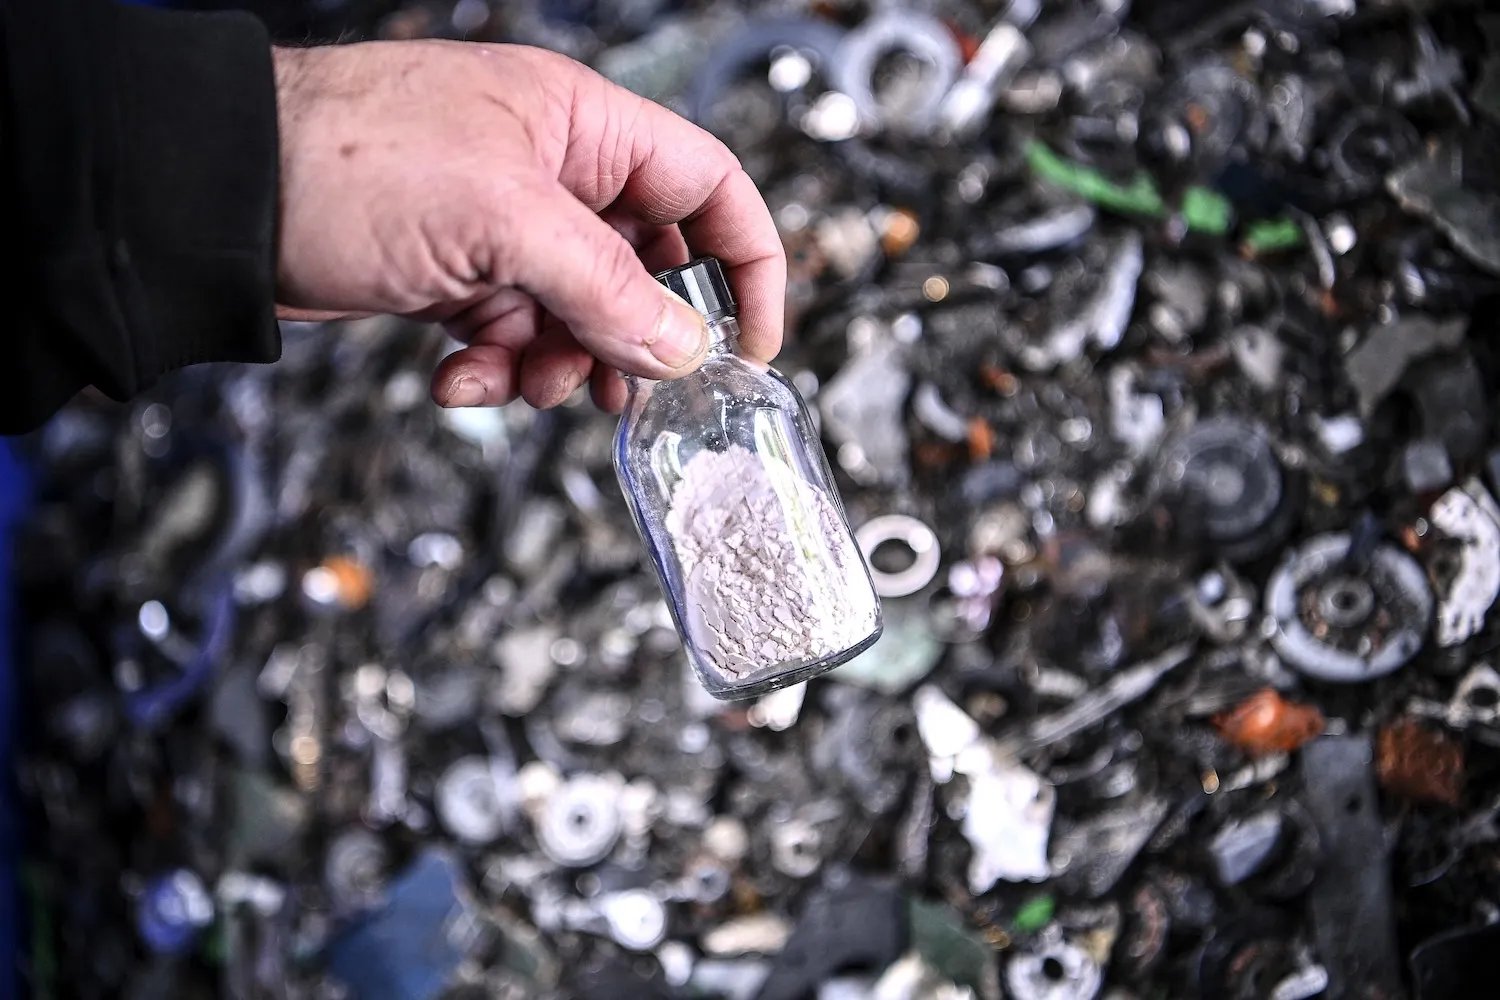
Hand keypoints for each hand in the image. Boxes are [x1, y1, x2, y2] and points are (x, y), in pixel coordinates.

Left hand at [271, 41, 785, 410]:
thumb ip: (608, 290)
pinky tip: (456, 379)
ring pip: (579, 314)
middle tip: (619, 389)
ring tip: (521, 383)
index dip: (744, 264)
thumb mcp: (503, 224)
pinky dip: (495, 368)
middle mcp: (553, 172)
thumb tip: (686, 347)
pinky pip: (512, 334)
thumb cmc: (349, 160)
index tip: (751, 342)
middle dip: (631, 336)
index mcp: (584, 127)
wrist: (218, 198)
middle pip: (645, 267)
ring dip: (559, 363)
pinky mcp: (458, 272)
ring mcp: (504, 224)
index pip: (708, 188)